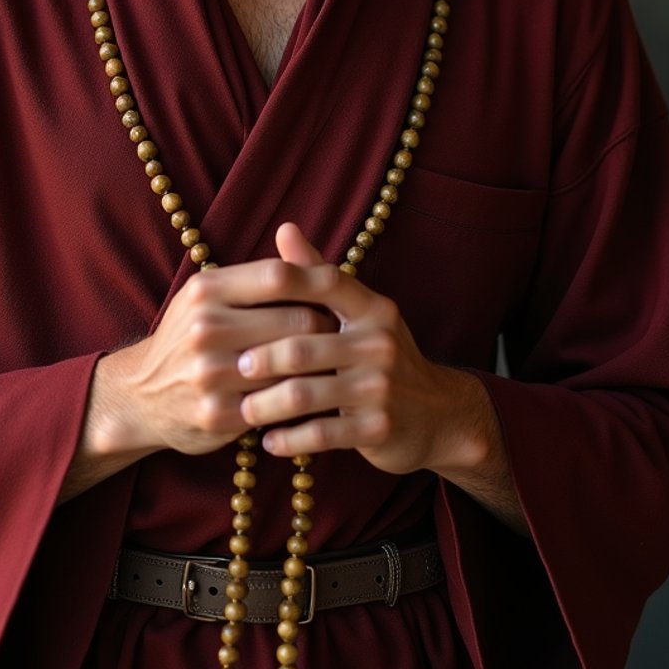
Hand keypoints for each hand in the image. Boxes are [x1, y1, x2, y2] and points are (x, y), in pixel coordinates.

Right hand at [94, 250, 337, 458]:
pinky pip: (280, 403)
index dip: (318, 282)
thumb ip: (256, 279)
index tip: (341, 291)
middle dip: (328, 326)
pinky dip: (303, 398)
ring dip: (322, 365)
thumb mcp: (208, 296)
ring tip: (339, 361)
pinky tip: (316, 394)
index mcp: (205, 289)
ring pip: (294, 365)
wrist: (141, 395)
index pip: (279, 276)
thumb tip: (319, 264)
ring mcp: (211, 374)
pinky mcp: (219, 415)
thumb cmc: (189, 337)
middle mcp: (205, 328)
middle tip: (346, 332)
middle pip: (296, 320)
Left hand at [235, 222, 483, 477]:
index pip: (325, 282)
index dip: (282, 283)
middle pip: (301, 346)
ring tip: (243, 409)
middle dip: (260, 359)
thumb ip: (319, 274)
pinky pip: (320, 434)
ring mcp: (380, 387)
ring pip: (304, 394)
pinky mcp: (378, 428)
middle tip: (230, 367)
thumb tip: (284, 228)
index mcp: (372, 308)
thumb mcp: (360, 313)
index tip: (238, 297)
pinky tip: (269, 440)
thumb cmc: (382, 357)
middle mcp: (379, 342)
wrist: (438, 416)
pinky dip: (289, 439)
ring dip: (266, 404)